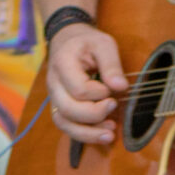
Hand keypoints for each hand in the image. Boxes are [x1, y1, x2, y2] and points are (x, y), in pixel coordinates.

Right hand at [47, 22, 128, 144]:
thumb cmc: (87, 42)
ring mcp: (54, 96)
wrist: (67, 39)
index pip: (78, 89)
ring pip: (63, 122)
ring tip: (110, 134)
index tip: (112, 88)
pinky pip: (65, 125)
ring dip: (87, 133)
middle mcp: (53, 82)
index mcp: (62, 64)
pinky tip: (102, 134)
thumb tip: (121, 87)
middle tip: (114, 105)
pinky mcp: (59, 104)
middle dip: (95, 114)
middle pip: (68, 109)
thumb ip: (112, 64)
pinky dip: (83, 134)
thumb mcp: (103, 44)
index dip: (99, 94)